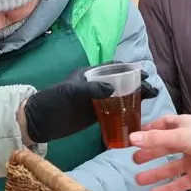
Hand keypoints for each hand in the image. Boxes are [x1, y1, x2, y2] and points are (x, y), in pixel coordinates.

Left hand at [20, 65, 161, 143]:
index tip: (143, 74)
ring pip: (119, 96)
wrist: (38, 122)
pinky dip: (126, 111)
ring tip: (150, 99)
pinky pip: (114, 110)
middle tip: (151, 89)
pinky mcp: (94, 114)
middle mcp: (94, 85)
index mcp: (89, 74)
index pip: (113, 68)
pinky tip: (136, 115)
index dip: (129, 69)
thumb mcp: (69, 93)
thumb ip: (90, 89)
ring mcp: (95, 100)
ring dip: (134, 97)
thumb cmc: (51, 102)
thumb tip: (113, 88)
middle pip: (120, 81)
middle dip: (136, 83)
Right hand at [130, 115, 190, 190]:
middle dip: (149, 153)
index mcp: (183, 126)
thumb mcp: (182, 137)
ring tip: (138, 179)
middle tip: (134, 160)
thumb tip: (132, 139)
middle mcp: (186, 142)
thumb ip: (157, 140)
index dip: (149, 130)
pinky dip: (167, 188)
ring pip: (169, 167)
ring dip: (155, 173)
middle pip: (163, 148)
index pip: (162, 125)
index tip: (135, 137)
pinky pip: (180, 183)